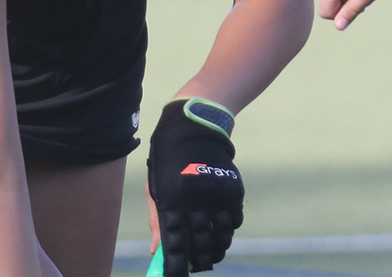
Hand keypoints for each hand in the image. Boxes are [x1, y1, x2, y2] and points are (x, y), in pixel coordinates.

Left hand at [146, 98, 242, 275]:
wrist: (194, 129)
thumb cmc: (168, 162)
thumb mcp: (156, 188)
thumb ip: (156, 220)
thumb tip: (155, 250)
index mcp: (172, 200)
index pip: (174, 241)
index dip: (176, 261)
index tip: (176, 273)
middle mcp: (196, 199)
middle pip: (202, 242)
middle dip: (201, 260)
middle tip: (200, 267)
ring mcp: (217, 195)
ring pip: (223, 233)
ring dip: (219, 247)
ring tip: (213, 254)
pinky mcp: (233, 189)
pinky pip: (235, 219)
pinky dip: (230, 229)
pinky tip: (223, 233)